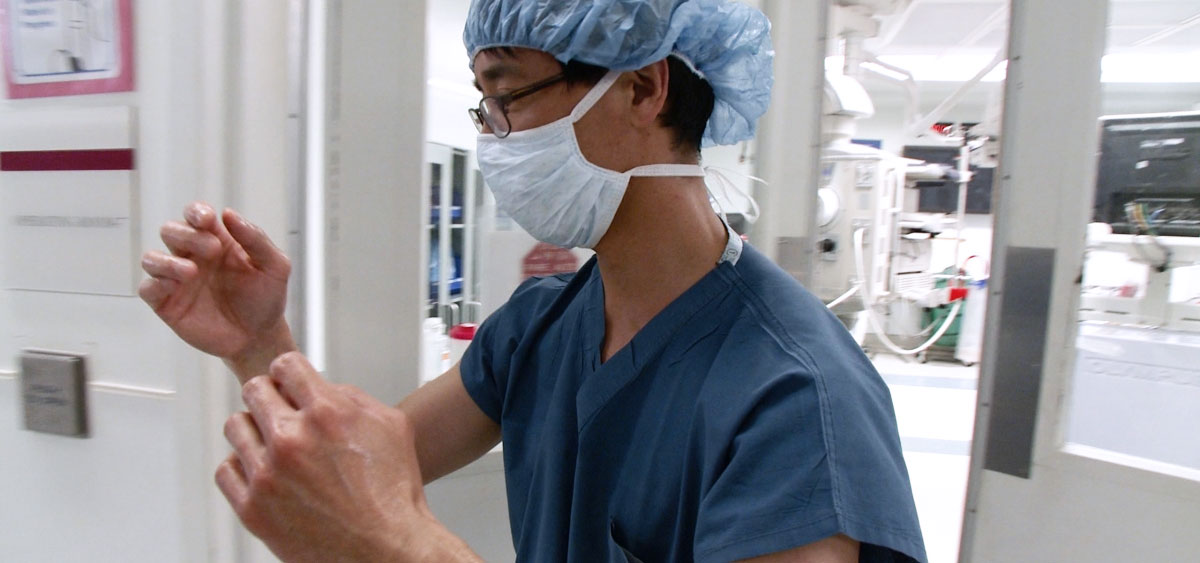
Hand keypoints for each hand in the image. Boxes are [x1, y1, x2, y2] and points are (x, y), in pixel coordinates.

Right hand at [139, 202, 294, 378]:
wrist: (260, 337)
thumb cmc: (266, 298)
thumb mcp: (275, 266)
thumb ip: (255, 238)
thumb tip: (228, 213)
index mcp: (216, 240)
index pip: (195, 215)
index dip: (195, 211)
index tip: (206, 219)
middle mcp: (192, 256)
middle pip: (171, 231)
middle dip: (187, 235)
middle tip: (213, 250)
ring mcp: (177, 280)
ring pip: (152, 258)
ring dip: (167, 260)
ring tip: (192, 272)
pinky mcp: (168, 304)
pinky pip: (148, 289)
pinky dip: (156, 284)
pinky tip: (176, 287)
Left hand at [217, 352, 478, 561]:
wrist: (385, 549)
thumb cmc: (392, 495)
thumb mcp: (391, 426)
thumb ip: (352, 396)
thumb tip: (324, 388)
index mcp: (326, 413)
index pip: (285, 364)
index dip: (290, 371)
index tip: (290, 381)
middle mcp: (291, 439)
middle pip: (253, 390)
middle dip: (271, 395)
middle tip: (282, 409)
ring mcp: (267, 474)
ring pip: (236, 427)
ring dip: (254, 429)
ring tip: (273, 442)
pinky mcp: (252, 508)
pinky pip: (225, 470)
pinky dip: (242, 466)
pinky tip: (263, 470)